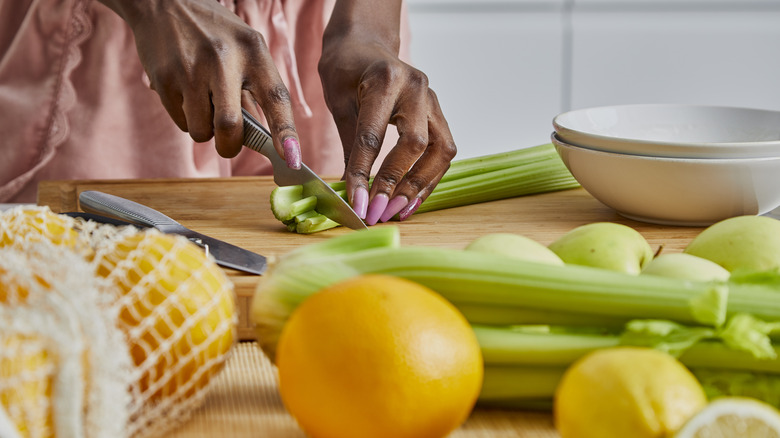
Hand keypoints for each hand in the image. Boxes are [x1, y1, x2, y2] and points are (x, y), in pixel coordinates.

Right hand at [97, 0, 300, 167]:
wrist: (163, 4)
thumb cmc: (214, 34)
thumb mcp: (243, 50)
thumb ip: (255, 91)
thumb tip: (265, 140)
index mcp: (253, 50)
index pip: (276, 98)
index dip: (286, 133)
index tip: (293, 159)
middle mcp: (223, 58)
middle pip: (230, 126)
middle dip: (230, 146)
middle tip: (229, 144)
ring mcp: (191, 69)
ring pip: (202, 131)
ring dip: (205, 131)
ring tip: (204, 105)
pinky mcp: (164, 79)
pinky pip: (181, 123)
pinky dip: (187, 120)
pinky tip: (186, 94)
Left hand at [319, 1, 456, 224]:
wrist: (366, 42)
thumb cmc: (346, 68)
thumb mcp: (338, 101)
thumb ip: (349, 144)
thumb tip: (353, 190)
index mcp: (385, 80)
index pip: (374, 135)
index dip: (365, 173)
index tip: (357, 203)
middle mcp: (417, 88)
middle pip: (418, 144)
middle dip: (398, 183)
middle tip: (379, 211)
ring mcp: (433, 100)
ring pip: (441, 151)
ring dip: (420, 185)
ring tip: (399, 210)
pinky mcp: (438, 113)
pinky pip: (442, 151)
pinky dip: (428, 178)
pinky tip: (411, 199)